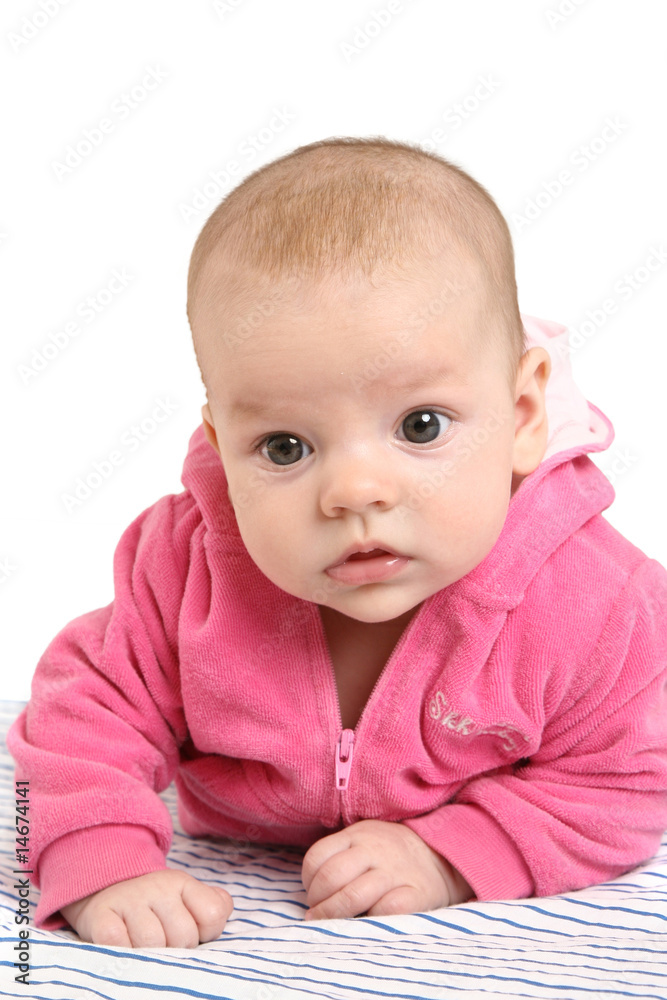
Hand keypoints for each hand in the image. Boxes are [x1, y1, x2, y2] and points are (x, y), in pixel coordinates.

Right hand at [60, 869, 233, 947]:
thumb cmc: (153, 904)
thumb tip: (221, 913)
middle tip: (164, 944)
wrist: (103, 888)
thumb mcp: (185, 898)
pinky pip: (117, 944)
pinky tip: (122, 946)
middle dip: (177, 949)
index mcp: (182, 883)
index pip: (213, 914)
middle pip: (184, 936)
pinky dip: (122, 952)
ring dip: (150, 954)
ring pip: (153, 942)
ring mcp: (128, 901)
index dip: (207, 932)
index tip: (193, 933)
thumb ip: (212, 905)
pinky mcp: (100, 917)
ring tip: (144, 948)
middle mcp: (157, 887)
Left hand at [301, 819, 471, 920]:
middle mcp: (374, 850)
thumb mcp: (363, 841)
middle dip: (318, 903)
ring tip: (330, 926)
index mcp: (357, 835)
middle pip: (332, 877)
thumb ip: (339, 857)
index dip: (308, 881)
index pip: (318, 857)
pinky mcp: (415, 894)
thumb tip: (311, 893)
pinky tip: (365, 923)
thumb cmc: (389, 855)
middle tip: (317, 916)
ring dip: (334, 916)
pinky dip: (369, 920)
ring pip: (353, 895)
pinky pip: (386, 909)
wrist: (440, 856)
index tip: (312, 896)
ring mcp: (394, 872)